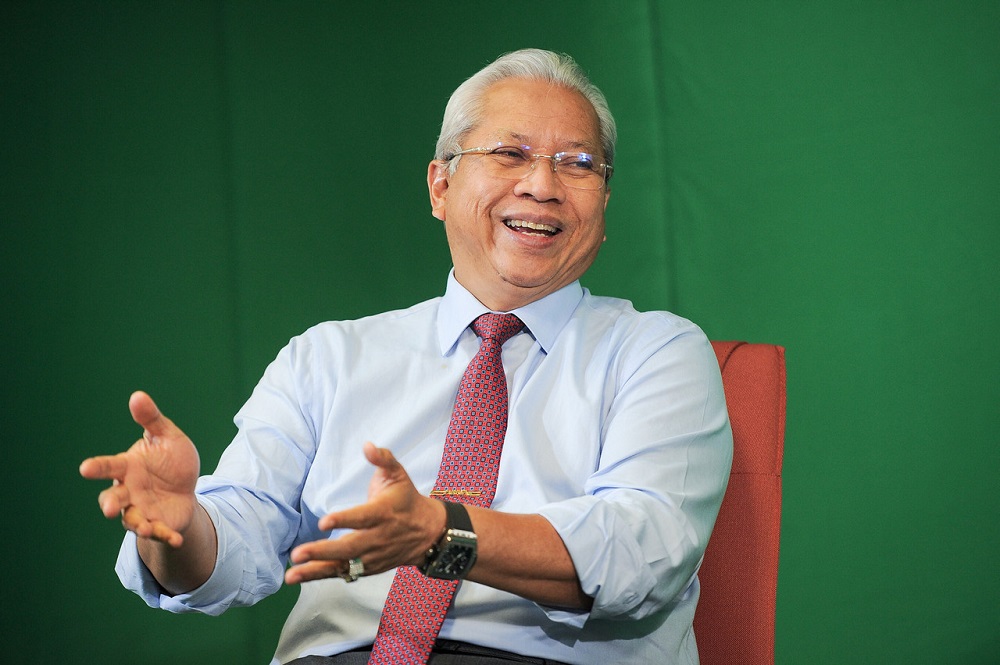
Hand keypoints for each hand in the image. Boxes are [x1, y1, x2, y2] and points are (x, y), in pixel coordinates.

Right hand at [79, 391, 199, 547]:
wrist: (187, 487)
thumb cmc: (170, 459)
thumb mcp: (167, 436)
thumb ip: (152, 420)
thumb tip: (137, 395)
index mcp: (128, 467)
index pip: (109, 466)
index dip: (97, 467)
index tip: (84, 468)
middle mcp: (129, 490)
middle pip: (113, 498)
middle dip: (110, 503)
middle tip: (109, 508)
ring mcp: (141, 509)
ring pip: (131, 520)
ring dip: (138, 525)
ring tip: (146, 528)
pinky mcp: (157, 524)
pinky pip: (159, 532)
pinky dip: (166, 536)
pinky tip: (176, 538)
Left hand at [285, 442, 445, 583]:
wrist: (427, 532)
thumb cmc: (405, 498)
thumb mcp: (398, 474)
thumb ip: (383, 459)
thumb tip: (367, 445)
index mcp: (383, 512)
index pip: (362, 518)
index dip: (344, 520)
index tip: (323, 521)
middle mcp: (377, 537)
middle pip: (349, 548)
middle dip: (322, 552)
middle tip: (298, 554)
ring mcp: (373, 556)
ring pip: (344, 566)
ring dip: (316, 571)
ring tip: (291, 574)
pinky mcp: (368, 568)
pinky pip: (344, 573)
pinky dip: (322, 576)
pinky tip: (299, 576)